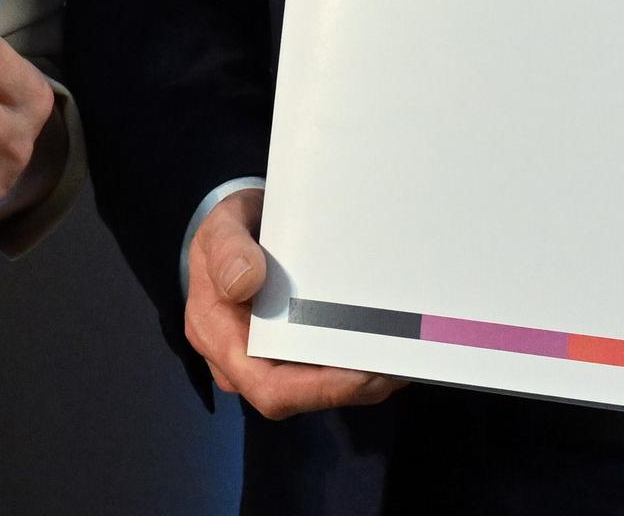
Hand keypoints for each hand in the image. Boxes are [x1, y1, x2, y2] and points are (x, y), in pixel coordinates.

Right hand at [184, 190, 402, 419]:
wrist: (231, 241)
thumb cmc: (227, 237)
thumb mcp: (220, 228)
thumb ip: (227, 249)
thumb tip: (245, 282)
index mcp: (219, 340)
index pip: (270, 390)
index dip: (321, 390)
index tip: (365, 370)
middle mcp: (243, 364)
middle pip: (303, 397)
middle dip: (354, 386)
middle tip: (399, 363)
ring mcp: (268, 364)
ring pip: (319, 388)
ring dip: (362, 377)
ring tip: (403, 355)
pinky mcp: (290, 357)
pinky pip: (323, 372)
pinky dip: (357, 363)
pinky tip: (387, 345)